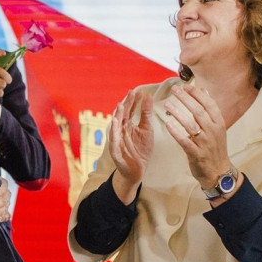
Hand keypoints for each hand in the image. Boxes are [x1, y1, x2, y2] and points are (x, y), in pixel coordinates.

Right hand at [108, 89, 153, 203]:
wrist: (137, 170)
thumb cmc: (140, 150)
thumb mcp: (146, 129)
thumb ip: (145, 114)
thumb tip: (147, 96)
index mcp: (127, 125)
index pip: (128, 110)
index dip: (132, 101)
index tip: (137, 91)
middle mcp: (120, 131)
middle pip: (121, 116)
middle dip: (125, 105)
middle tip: (130, 94)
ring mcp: (116, 141)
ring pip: (115, 127)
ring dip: (117, 117)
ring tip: (120, 106)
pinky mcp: (116, 152)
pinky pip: (113, 142)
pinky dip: (113, 134)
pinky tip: (115, 126)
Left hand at [163, 85, 231, 188]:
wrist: (218, 172)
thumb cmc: (215, 148)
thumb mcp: (217, 128)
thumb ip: (210, 110)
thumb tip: (204, 91)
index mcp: (219, 124)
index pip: (209, 104)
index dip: (197, 94)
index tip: (186, 86)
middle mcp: (213, 131)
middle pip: (198, 111)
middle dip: (186, 99)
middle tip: (174, 90)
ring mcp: (205, 143)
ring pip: (191, 125)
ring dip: (178, 113)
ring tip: (167, 105)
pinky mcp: (196, 154)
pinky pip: (184, 141)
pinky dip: (176, 132)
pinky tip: (167, 124)